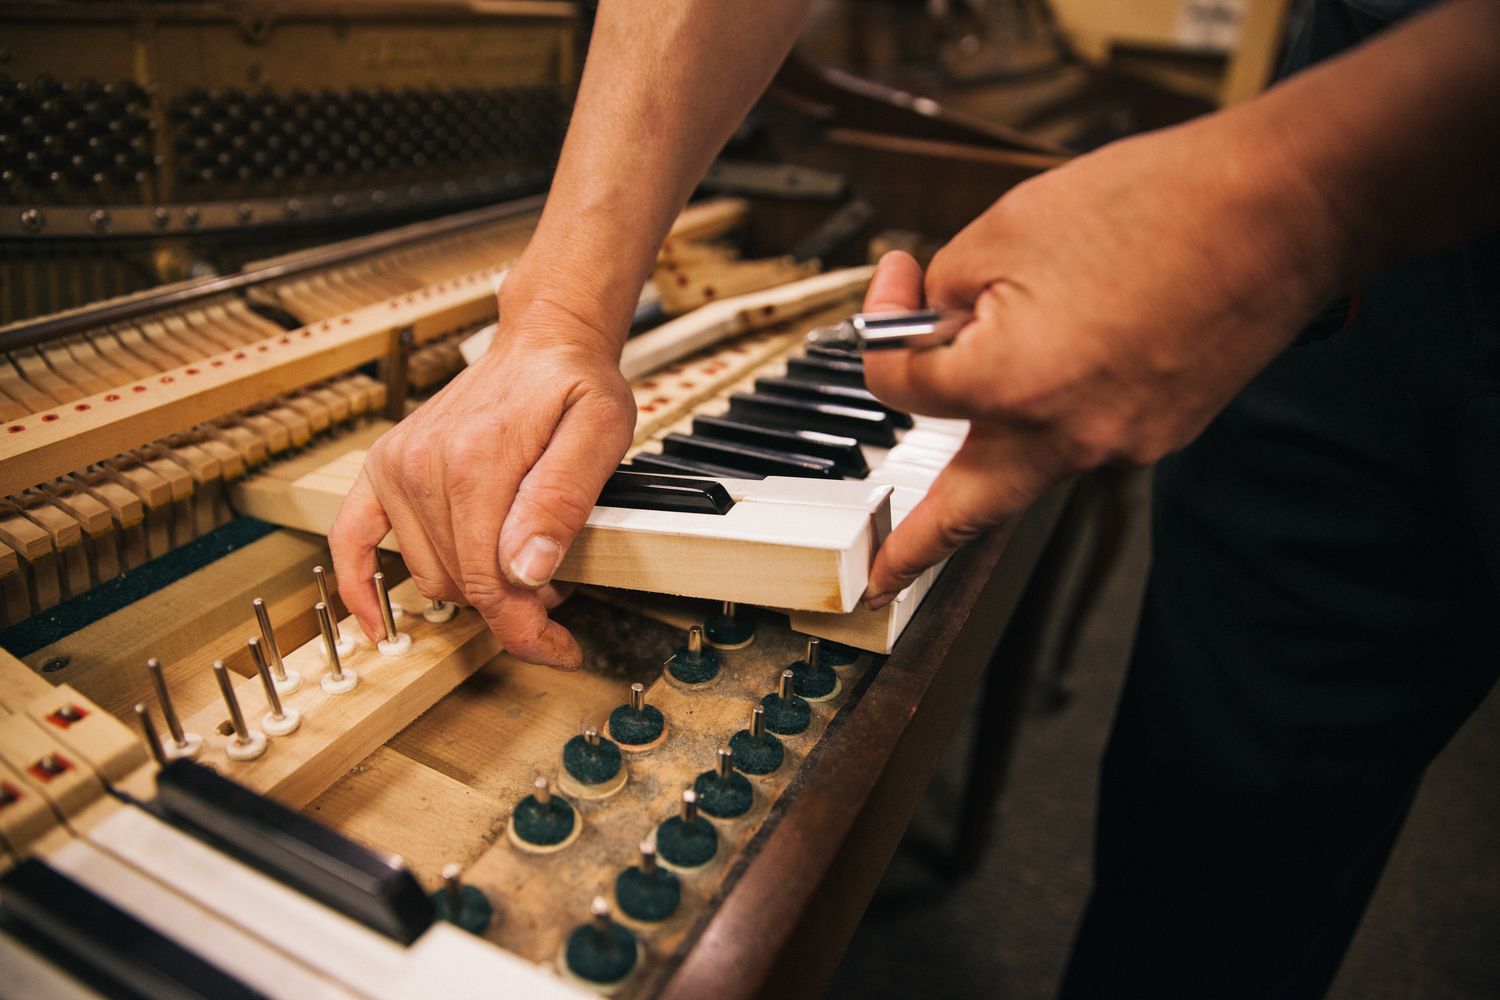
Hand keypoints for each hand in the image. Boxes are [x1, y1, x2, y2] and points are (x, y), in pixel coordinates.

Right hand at [328, 290, 635, 668]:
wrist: (542, 343)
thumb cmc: (574, 383)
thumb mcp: (600, 432)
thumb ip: (564, 500)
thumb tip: (526, 569)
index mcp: (478, 460)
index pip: (492, 582)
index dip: (526, 629)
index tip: (559, 648)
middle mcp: (426, 464)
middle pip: (461, 585)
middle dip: (510, 605)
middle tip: (553, 590)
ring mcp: (398, 466)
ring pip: (427, 575)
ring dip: (470, 590)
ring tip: (517, 568)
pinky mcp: (383, 467)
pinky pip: (351, 538)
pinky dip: (358, 584)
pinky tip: (374, 621)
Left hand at [861, 113, 1344, 607]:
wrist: (1281, 208)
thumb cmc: (1156, 204)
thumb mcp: (1007, 228)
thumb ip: (945, 290)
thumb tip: (929, 317)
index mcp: (1008, 384)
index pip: (901, 384)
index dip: (884, 319)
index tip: (897, 280)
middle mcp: (1064, 436)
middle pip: (964, 509)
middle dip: (914, 550)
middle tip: (878, 579)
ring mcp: (1120, 445)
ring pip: (1028, 464)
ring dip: (990, 444)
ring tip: (976, 411)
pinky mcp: (1161, 435)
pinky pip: (1085, 437)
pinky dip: (1058, 407)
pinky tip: (1069, 356)